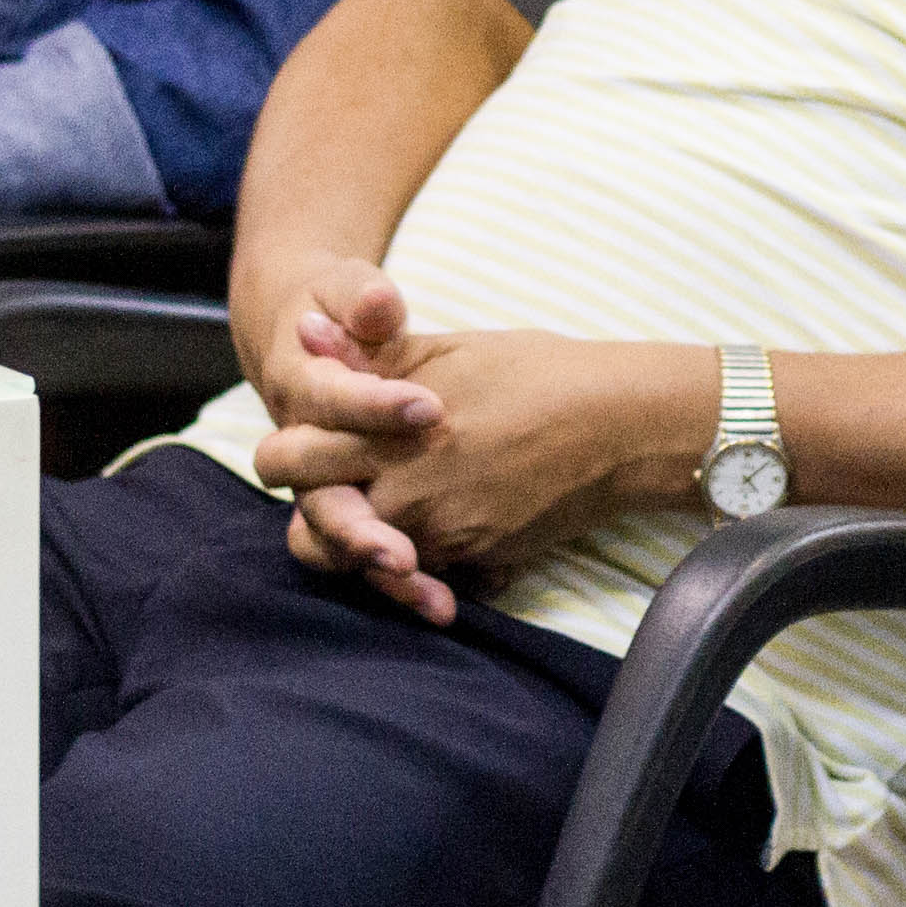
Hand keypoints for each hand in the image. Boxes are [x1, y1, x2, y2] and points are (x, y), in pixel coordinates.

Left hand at [254, 310, 699, 618]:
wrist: (621, 429)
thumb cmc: (536, 374)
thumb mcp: (449, 350)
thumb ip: (371, 353)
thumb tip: (308, 333)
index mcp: (389, 434)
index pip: (291, 459)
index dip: (284, 452)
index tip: (295, 443)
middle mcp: (406, 495)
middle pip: (312, 528)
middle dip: (311, 508)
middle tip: (324, 485)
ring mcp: (441, 537)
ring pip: (360, 563)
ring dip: (356, 539)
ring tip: (371, 505)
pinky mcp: (474, 562)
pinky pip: (418, 573)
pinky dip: (410, 556)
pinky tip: (423, 526)